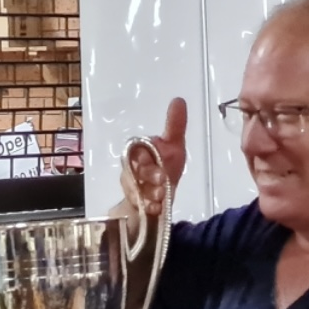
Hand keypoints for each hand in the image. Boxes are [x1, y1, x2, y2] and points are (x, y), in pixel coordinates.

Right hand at [121, 98, 187, 217]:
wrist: (158, 198)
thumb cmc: (165, 168)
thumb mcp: (174, 147)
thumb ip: (175, 125)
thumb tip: (178, 99)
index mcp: (139, 152)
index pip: (136, 150)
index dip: (145, 155)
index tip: (153, 158)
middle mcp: (131, 169)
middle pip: (134, 170)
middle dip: (148, 174)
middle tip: (162, 180)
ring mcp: (131, 188)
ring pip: (134, 189)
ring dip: (148, 193)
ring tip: (161, 197)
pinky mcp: (132, 206)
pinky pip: (135, 206)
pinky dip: (147, 207)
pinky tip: (156, 209)